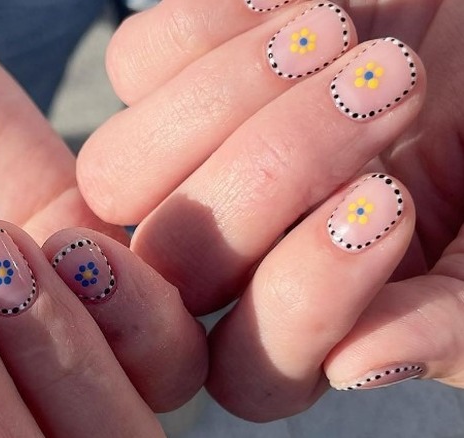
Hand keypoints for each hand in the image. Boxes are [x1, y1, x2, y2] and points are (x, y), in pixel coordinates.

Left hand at [77, 0, 463, 419]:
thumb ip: (457, 321)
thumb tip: (355, 366)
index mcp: (316, 312)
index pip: (255, 369)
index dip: (298, 307)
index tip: (381, 206)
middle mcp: (236, 250)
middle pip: (175, 263)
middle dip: (276, 172)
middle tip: (394, 88)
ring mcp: (191, 162)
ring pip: (120, 173)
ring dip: (232, 98)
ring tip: (345, 32)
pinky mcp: (172, 75)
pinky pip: (133, 65)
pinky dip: (209, 27)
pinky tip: (301, 3)